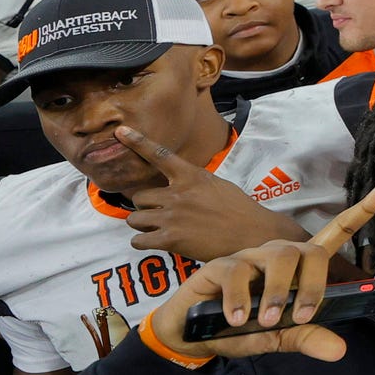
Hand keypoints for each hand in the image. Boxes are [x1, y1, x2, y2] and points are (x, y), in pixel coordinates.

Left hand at [118, 126, 311, 261]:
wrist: (253, 234)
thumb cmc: (239, 210)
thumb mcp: (218, 185)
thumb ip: (194, 182)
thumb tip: (179, 185)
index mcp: (192, 176)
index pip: (160, 155)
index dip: (138, 142)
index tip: (120, 132)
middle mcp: (178, 194)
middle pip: (139, 197)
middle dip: (145, 207)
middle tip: (158, 214)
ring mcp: (172, 217)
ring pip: (134, 219)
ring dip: (143, 225)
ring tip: (157, 229)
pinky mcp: (171, 239)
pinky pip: (139, 240)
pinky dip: (144, 242)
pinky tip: (157, 242)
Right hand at [142, 180, 374, 362]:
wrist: (190, 336)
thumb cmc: (240, 330)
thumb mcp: (277, 337)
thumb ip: (305, 338)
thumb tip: (339, 350)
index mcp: (298, 269)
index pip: (335, 233)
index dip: (362, 210)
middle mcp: (277, 256)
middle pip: (310, 251)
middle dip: (312, 286)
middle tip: (301, 317)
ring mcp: (249, 258)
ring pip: (279, 258)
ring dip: (278, 292)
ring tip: (266, 321)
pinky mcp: (220, 266)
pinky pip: (236, 274)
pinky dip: (240, 301)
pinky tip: (237, 320)